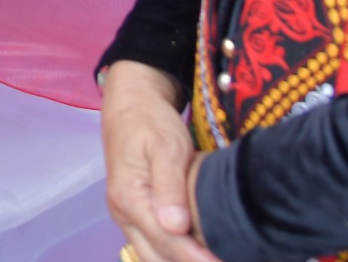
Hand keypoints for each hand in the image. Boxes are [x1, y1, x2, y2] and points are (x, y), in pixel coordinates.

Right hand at [101, 61, 217, 261]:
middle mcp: (123, 213)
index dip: (196, 258)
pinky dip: (174, 253)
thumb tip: (176, 226)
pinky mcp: (135, 214)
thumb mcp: (166, 145)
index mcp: (129, 197)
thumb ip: (170, 185)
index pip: (166, 241)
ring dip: (180, 261)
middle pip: (157, 257)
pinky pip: (153, 244)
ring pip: (153, 255)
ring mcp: (126, 216)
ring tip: (215, 258)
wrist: (130, 102)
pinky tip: (198, 251)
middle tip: (224, 261)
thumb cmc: (150, 120)